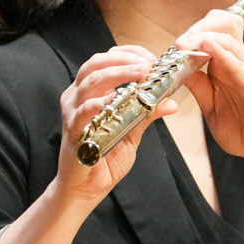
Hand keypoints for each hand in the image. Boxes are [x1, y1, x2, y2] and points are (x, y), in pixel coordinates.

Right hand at [54, 45, 170, 203]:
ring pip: (90, 81)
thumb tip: (171, 101)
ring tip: (140, 73)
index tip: (151, 58)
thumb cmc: (106, 157)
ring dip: (117, 74)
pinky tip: (115, 99)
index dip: (129, 54)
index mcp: (90, 92)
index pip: (106, 60)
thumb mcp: (131, 131)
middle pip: (97, 64)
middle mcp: (77, 96)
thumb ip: (147, 114)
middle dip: (125, 59)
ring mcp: (72, 112)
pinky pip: (83, 111)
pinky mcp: (73, 130)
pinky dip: (99, 102)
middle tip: (148, 64)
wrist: (86, 189)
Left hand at [176, 11, 243, 168]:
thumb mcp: (211, 108)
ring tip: (185, 42)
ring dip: (203, 36)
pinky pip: (236, 62)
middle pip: (220, 28)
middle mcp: (236, 64)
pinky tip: (207, 45)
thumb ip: (199, 88)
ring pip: (227, 38)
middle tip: (179, 42)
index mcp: (225, 68)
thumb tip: (180, 71)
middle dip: (197, 28)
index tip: (173, 45)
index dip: (191, 34)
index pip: (210, 35)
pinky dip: (221, 51)